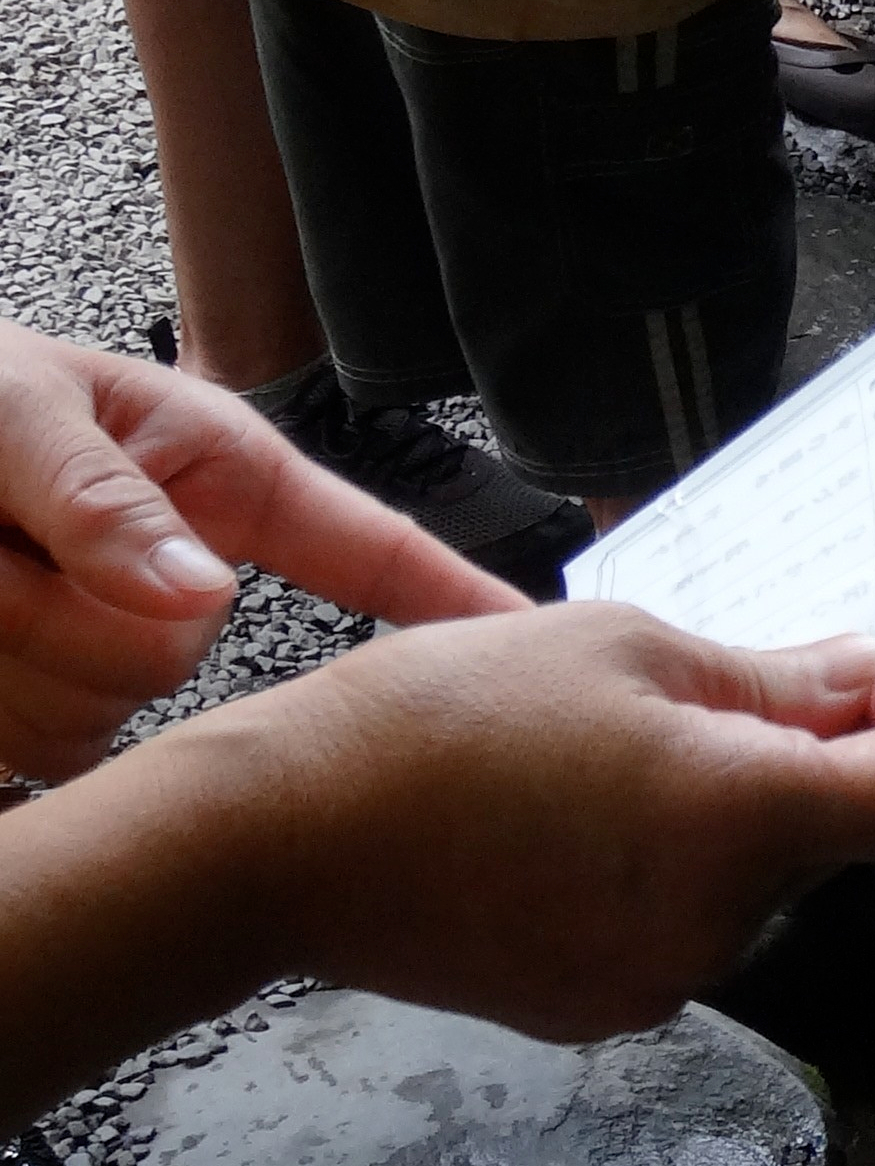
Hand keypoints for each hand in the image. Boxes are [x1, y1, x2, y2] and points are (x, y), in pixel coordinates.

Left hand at [0, 324, 519, 785]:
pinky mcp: (44, 716)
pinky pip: (40, 753)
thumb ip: (102, 501)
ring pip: (100, 714)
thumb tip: (195, 594)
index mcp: (214, 478)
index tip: (531, 647)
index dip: (452, 599)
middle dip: (67, 610)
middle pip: (183, 654)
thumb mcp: (12, 412)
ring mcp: (107, 652)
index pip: (365, 543)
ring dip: (2, 653)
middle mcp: (176, 572)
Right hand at [195, 604, 874, 1040]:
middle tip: (705, 680)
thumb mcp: (621, 649)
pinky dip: (661, 858)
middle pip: (836, 830)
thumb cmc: (443, 719)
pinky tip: (564, 812)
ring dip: (724, 802)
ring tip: (601, 741)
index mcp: (749, 823)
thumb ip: (771, 679)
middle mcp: (724, 926)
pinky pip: (678, 917)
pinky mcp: (597, 1009)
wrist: (277, 843)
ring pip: (752, 872)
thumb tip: (870, 683)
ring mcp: (659, 982)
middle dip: (807, 748)